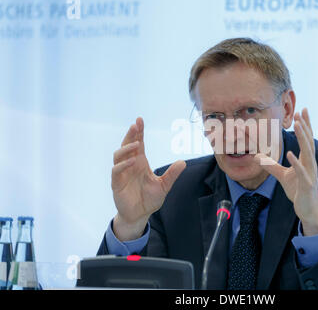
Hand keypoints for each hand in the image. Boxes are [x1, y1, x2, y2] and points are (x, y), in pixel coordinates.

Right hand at [111, 117, 185, 240]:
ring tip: (137, 144)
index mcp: (140, 162)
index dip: (138, 132)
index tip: (139, 120)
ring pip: (119, 155)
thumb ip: (172, 174)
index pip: (138, 143)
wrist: (140, 215)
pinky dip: (123, 165)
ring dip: (127, 148)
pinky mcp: (116, 184)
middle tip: (135, 124)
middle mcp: (130, 165)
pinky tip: (132, 161)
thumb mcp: (164, 185)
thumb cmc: (150, 199)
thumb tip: (183, 162)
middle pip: (127, 145)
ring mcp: (122, 173)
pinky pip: (116, 171)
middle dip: (130, 134)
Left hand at [254, 108, 317, 235]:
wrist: (310, 211)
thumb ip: (271, 166)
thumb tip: (258, 157)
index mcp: (306, 160)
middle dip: (305, 126)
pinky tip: (290, 153)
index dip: (305, 125)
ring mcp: (310, 174)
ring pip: (308, 153)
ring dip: (303, 138)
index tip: (302, 110)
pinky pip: (301, 172)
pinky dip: (296, 162)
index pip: (307, 139)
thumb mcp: (283, 176)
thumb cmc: (299, 192)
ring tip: (298, 125)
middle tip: (301, 111)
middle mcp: (310, 164)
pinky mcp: (307, 185)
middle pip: (309, 141)